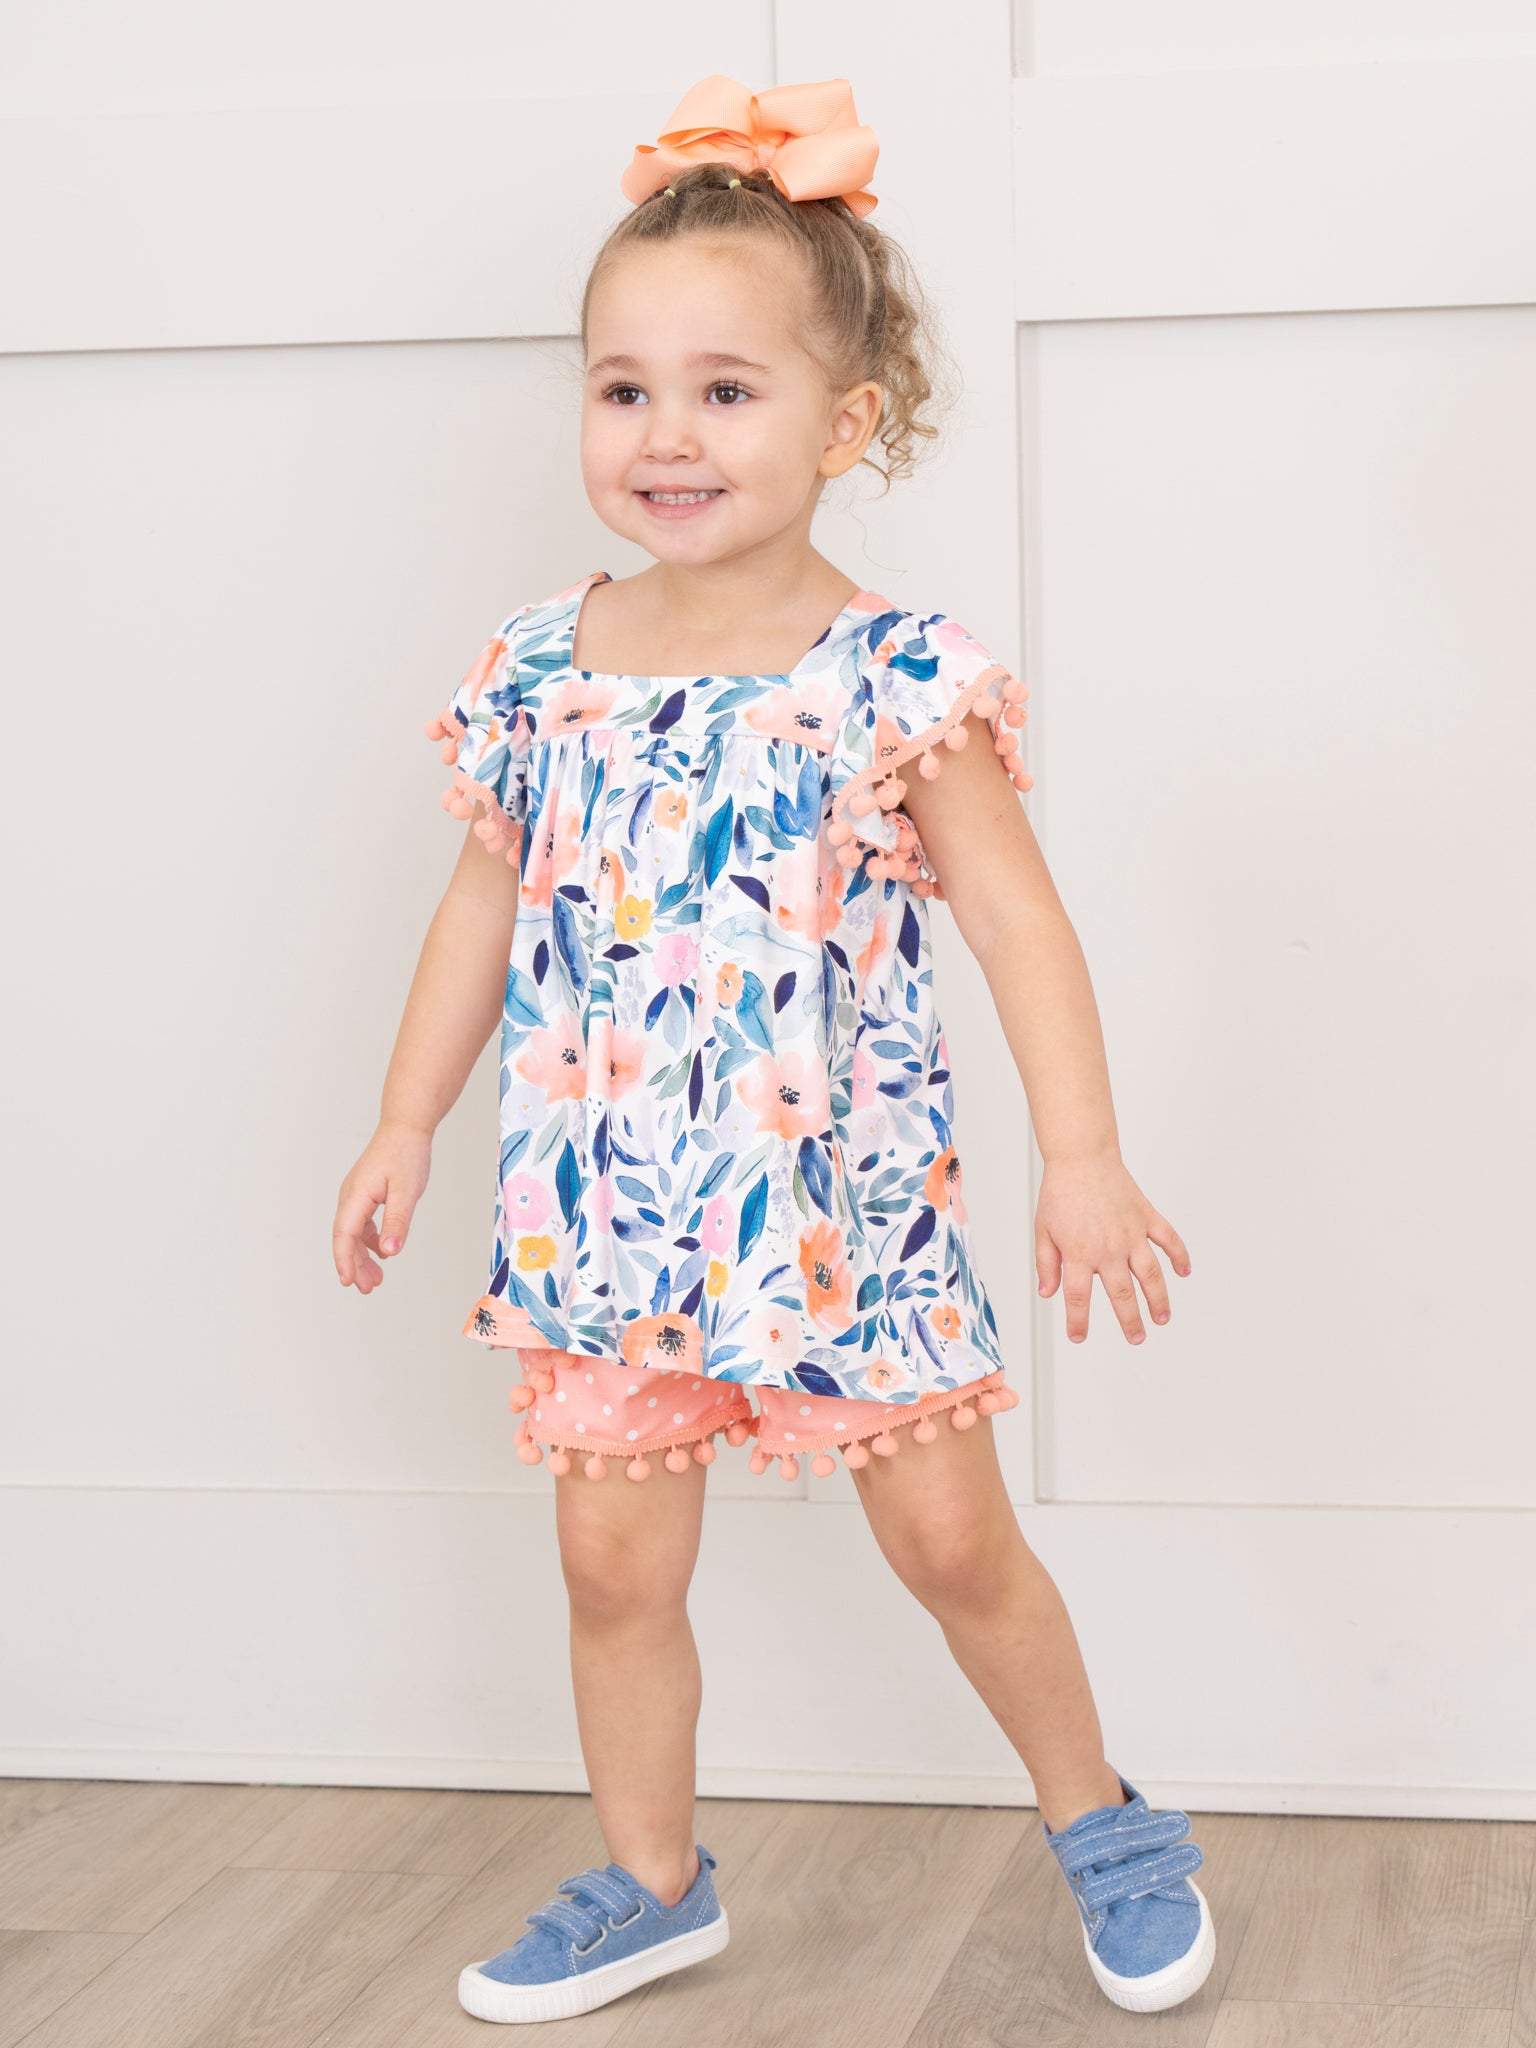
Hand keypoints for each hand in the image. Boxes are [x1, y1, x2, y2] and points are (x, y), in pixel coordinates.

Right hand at [333, 1119, 432, 1291]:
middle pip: (346, 1238)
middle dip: (355, 1266)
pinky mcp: (365, 1193)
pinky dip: (369, 1241)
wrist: (406, 1127)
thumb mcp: (405, 1192)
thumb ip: (396, 1222)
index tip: (348, 1282)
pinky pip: (361, 1223)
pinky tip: (381, 1252)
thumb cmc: (406, 1154)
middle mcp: (350, 1196)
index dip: (345, 1261)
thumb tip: (388, 1252)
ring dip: (362, 1256)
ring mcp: (356, 1195)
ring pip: (353, 1233)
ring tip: (376, 1278)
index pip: (344, 1235)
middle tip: (368, 1288)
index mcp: (356, 1196)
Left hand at [1035, 1147, 1190, 1344]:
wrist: (1081, 1157)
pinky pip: (1169, 1239)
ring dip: (1159, 1299)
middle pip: (1122, 1294)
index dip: (1078, 1322)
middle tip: (1136, 1338)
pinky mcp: (1146, 1217)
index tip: (1079, 1336)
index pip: (1078, 1298)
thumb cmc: (1060, 1192)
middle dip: (1130, 1321)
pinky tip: (1184, 1271)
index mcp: (1078, 1253)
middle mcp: (1107, 1248)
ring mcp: (1131, 1233)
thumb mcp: (1043, 1231)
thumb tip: (1048, 1293)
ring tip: (1163, 1318)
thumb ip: (1046, 1264)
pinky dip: (1180, 1256)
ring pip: (1151, 1274)